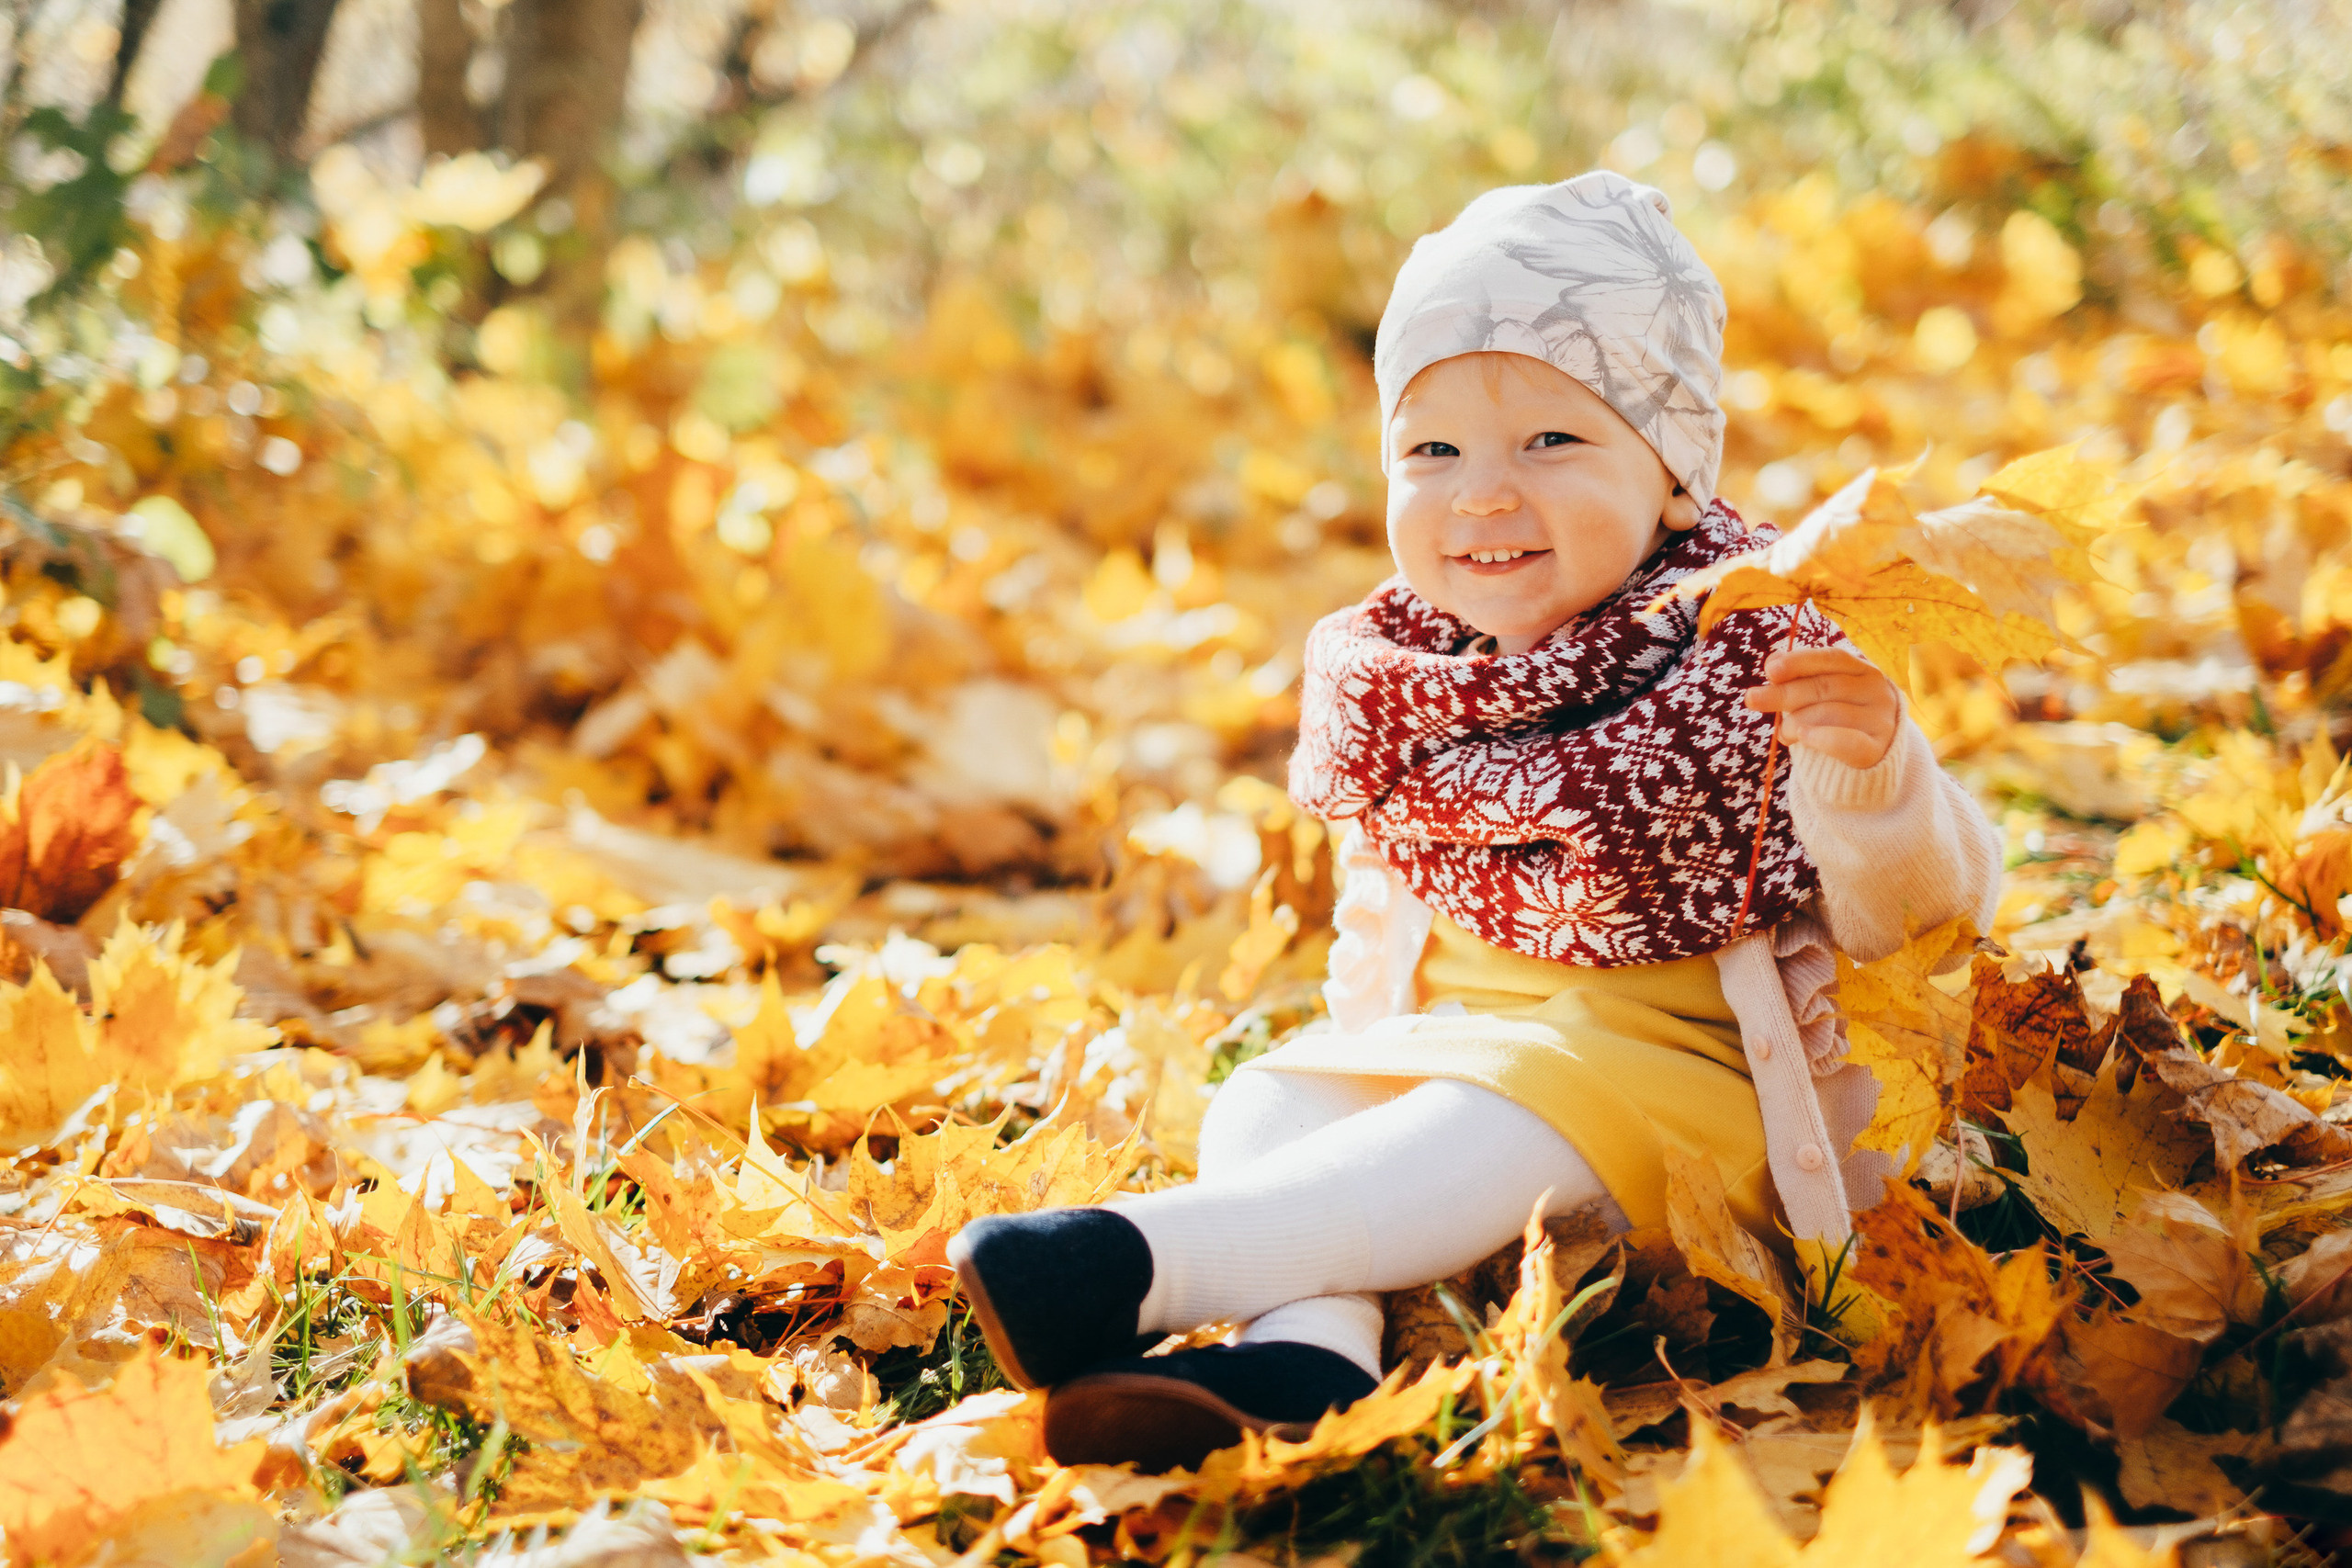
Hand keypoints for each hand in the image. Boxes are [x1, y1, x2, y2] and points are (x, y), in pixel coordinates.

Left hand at [1743, 647, 1899, 768]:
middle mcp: (1876, 692)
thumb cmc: (1837, 717)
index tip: (1770, 671)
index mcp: (1863, 670)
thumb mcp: (1820, 693)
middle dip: (1783, 693)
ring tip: (1783, 733)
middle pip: (1824, 687)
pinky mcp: (1877, 749)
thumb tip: (1773, 661)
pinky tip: (1802, 737)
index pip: (1831, 658)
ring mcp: (1880, 720)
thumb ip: (1798, 676)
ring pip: (1829, 714)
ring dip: (1796, 723)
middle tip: (1752, 699)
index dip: (1799, 662)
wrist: (1873, 754)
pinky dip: (1821, 738)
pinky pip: (1846, 742)